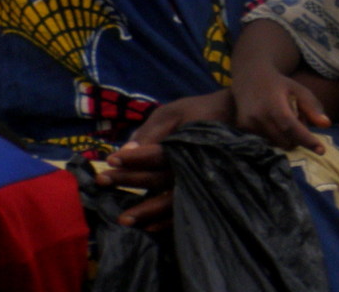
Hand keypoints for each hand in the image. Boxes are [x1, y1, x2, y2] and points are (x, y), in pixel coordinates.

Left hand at [97, 88, 234, 227]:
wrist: (235, 116)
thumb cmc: (199, 111)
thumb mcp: (174, 112)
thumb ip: (150, 131)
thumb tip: (125, 151)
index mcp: (191, 141)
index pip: (159, 154)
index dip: (134, 159)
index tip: (111, 160)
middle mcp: (198, 163)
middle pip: (161, 179)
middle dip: (130, 181)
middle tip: (103, 180)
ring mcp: (204, 179)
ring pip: (173, 202)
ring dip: (147, 212)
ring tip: (122, 219)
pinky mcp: (207, 190)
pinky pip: (186, 211)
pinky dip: (167, 222)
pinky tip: (149, 227)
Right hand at [232, 69, 329, 153]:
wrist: (249, 78)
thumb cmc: (279, 84)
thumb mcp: (298, 90)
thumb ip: (312, 106)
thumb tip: (326, 124)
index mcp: (274, 104)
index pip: (291, 127)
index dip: (306, 140)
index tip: (321, 150)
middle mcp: (258, 116)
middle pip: (284, 140)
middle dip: (297, 139)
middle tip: (298, 123)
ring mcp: (248, 124)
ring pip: (275, 143)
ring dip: (285, 138)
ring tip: (283, 120)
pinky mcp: (241, 129)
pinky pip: (264, 142)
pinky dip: (273, 137)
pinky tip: (271, 122)